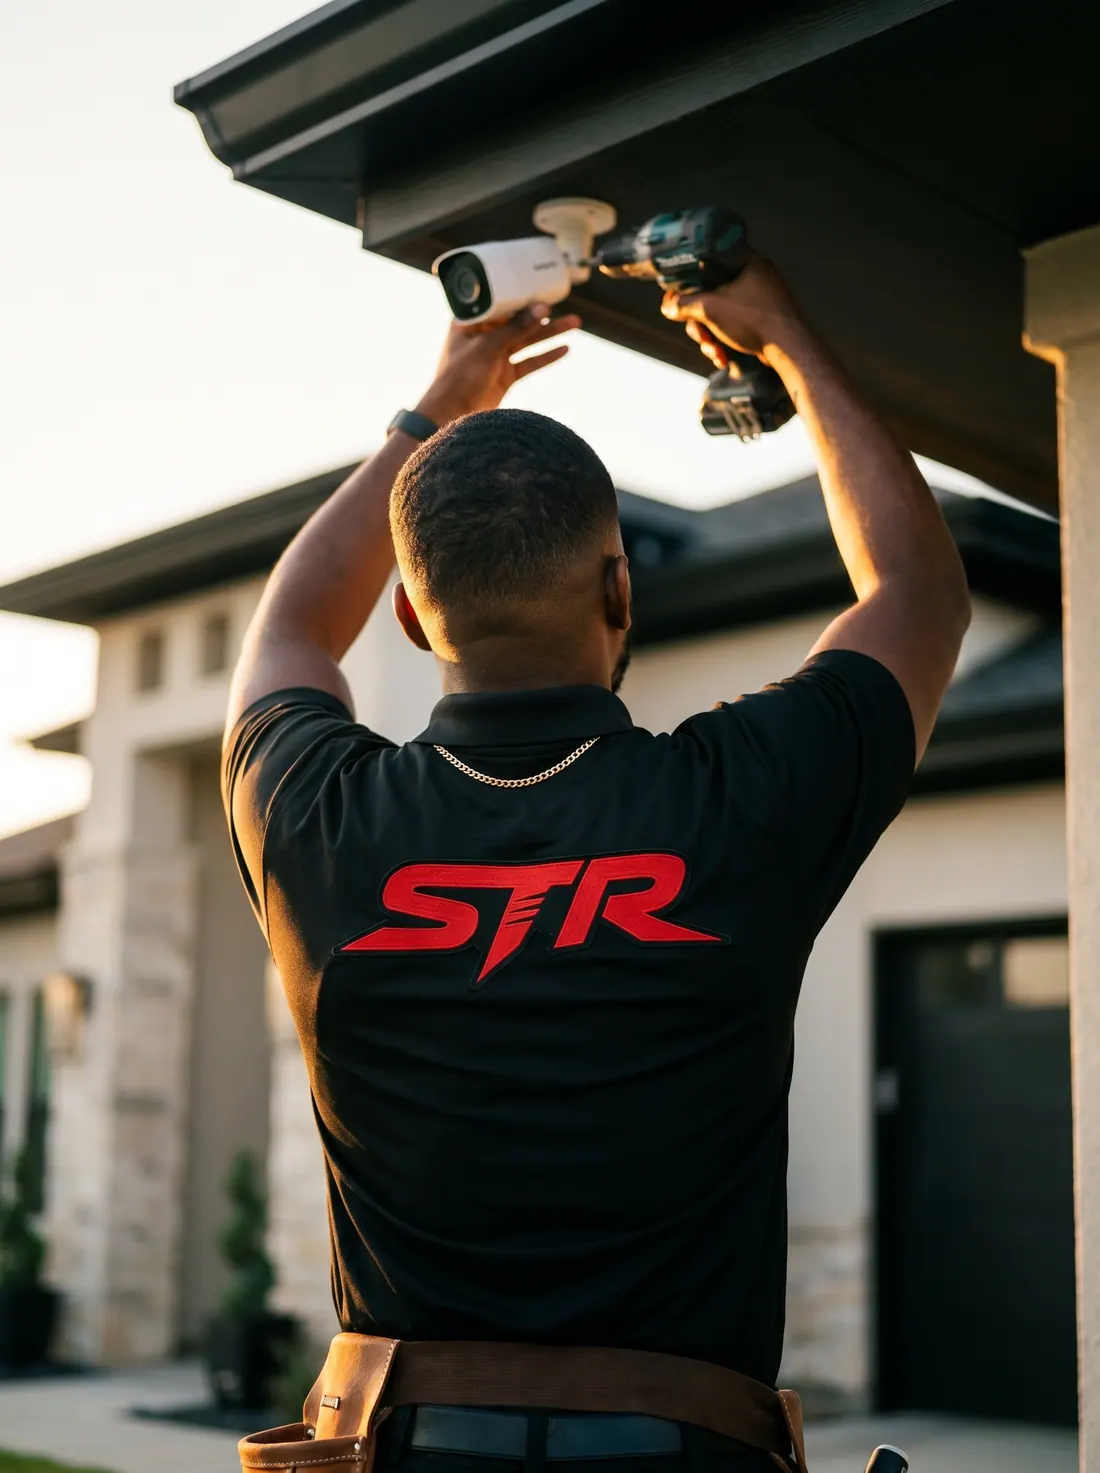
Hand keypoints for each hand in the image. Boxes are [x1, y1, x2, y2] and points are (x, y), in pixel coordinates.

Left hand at [415, 303, 581, 425]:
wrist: (450, 416)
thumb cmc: (458, 378)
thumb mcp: (487, 348)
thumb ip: (515, 329)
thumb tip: (542, 309)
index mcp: (472, 322)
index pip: (501, 303)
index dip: (523, 297)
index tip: (544, 290)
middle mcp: (484, 336)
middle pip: (519, 321)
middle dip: (542, 316)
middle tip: (566, 307)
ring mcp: (496, 356)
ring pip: (527, 340)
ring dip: (550, 334)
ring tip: (574, 324)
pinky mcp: (505, 374)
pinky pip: (529, 362)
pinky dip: (546, 356)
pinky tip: (563, 349)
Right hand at [660, 254, 803, 365]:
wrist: (790, 348)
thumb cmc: (756, 320)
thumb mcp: (711, 308)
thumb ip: (684, 304)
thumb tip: (667, 305)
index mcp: (745, 261)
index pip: (707, 263)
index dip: (690, 282)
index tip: (681, 299)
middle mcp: (754, 275)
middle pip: (711, 294)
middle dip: (700, 322)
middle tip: (700, 334)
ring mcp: (760, 298)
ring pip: (721, 313)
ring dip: (711, 336)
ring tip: (714, 351)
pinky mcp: (762, 318)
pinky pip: (734, 325)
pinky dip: (725, 341)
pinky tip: (724, 357)